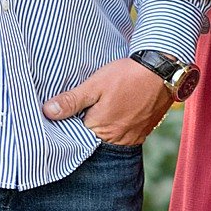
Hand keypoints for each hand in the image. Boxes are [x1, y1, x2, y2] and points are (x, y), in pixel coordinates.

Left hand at [43, 57, 172, 145]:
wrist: (163, 71)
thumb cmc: (127, 76)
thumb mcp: (95, 84)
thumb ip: (72, 101)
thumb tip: (48, 112)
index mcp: (100, 129)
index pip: (75, 138)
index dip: (66, 128)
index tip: (59, 120)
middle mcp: (116, 139)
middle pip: (92, 140)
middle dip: (84, 129)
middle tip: (78, 112)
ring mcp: (132, 138)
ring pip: (108, 139)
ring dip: (101, 129)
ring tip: (97, 112)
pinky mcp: (143, 132)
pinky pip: (123, 136)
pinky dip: (116, 128)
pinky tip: (113, 113)